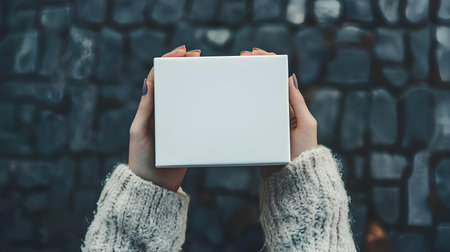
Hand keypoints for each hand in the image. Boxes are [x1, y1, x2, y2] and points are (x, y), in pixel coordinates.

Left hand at [128, 45, 200, 191]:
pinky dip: (201, 103)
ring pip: (184, 96)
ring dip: (193, 81)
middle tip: (198, 55)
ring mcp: (174, 122)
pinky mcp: (185, 133)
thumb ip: (145, 110)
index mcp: (149, 108)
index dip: (167, 61)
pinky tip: (211, 97)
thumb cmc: (141, 161)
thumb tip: (148, 82)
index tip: (181, 52)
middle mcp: (162, 112)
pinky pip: (193, 114)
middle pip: (172, 82)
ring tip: (205, 70)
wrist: (154, 187)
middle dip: (183, 66)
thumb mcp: (139, 133)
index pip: (157, 77)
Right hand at [241, 48, 317, 177]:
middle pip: (266, 86)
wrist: (293, 179)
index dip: (269, 64)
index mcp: (292, 107)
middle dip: (255, 70)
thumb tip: (291, 77)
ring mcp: (267, 123)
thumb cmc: (304, 152)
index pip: (280, 80)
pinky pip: (248, 116)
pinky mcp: (258, 134)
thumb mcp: (305, 124)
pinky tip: (233, 98)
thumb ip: (298, 102)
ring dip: (246, 86)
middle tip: (242, 58)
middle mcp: (279, 112)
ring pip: (255, 99)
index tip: (256, 54)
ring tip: (236, 72)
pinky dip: (241, 105)